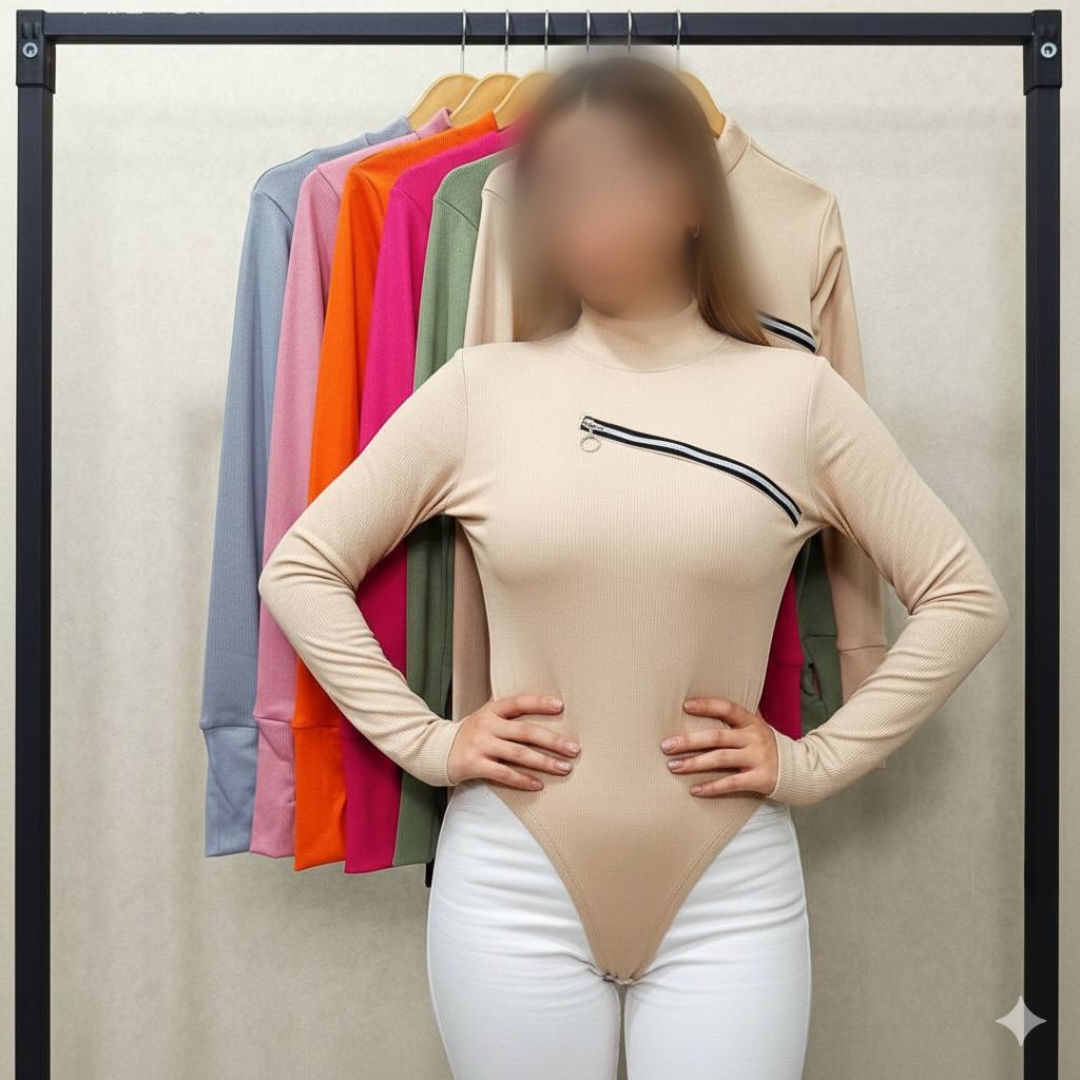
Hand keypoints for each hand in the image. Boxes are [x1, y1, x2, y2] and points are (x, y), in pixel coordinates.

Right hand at [447, 695, 579, 790]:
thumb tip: (548, 711)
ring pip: (518, 754)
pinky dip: (522, 780)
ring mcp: (481, 745)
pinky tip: (538, 784)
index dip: (539, 703)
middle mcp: (487, 725)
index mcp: (492, 710)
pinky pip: (504, 773)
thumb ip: (510, 714)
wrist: (438, 750)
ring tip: (564, 768)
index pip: (518, 702)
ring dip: (544, 762)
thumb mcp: (487, 716)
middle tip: (574, 749)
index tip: (560, 706)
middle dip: (552, 740)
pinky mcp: (475, 764)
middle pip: (525, 731)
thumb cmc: (473, 733)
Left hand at [660, 698, 777, 796]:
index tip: (685, 705)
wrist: (800, 770)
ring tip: (672, 766)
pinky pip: (731, 783)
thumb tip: (703, 704)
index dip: (707, 705)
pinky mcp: (760, 779)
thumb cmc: (767, 746)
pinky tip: (694, 789)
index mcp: (751, 722)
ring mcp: (757, 758)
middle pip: (717, 736)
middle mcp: (754, 738)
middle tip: (666, 745)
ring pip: (720, 759)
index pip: (728, 708)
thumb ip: (736, 719)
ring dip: (694, 763)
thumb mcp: (756, 728)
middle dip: (689, 741)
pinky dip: (711, 787)